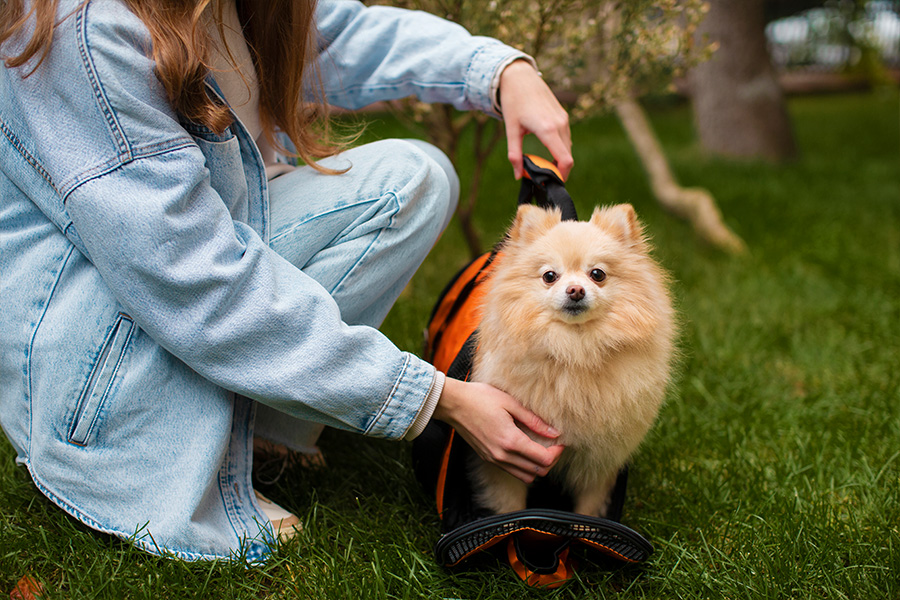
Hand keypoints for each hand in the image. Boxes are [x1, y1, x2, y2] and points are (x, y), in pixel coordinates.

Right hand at [432, 377, 564, 482]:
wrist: (453, 404)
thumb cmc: (480, 398)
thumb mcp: (511, 403)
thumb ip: (534, 421)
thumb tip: (555, 433)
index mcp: (510, 441)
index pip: (543, 460)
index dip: (557, 453)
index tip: (560, 441)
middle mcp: (502, 456)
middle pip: (537, 472)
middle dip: (550, 461)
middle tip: (553, 445)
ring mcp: (494, 459)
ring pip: (525, 476)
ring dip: (537, 467)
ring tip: (540, 449)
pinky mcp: (488, 458)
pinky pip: (512, 471)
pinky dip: (523, 466)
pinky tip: (525, 450)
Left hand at [498, 59, 573, 180]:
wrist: (519, 76)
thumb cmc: (513, 101)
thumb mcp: (511, 130)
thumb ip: (514, 154)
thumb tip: (518, 176)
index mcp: (548, 129)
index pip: (565, 160)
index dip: (561, 175)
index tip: (550, 182)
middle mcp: (560, 124)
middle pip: (567, 156)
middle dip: (558, 169)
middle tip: (542, 175)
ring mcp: (563, 119)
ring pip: (567, 147)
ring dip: (559, 158)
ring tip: (542, 163)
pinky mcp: (563, 115)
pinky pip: (566, 138)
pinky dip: (559, 148)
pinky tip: (546, 149)